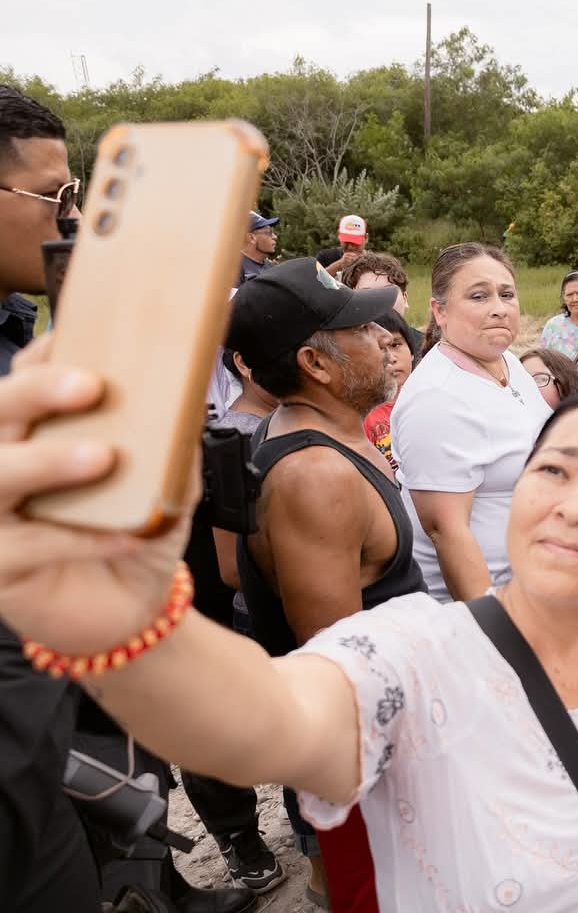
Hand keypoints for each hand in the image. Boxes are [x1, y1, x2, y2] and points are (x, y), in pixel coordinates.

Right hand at [0, 337, 190, 654]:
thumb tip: (192, 394)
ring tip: (102, 456)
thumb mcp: (167, 484)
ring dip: (47, 460)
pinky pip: (26, 547)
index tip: (77, 336)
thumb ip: (172, 442)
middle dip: (37, 392)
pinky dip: (79, 539)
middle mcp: (2, 464)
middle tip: (91, 385)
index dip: (43, 356)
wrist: (131, 610)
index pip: (23, 379)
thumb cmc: (135, 532)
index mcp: (36, 434)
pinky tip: (125, 536)